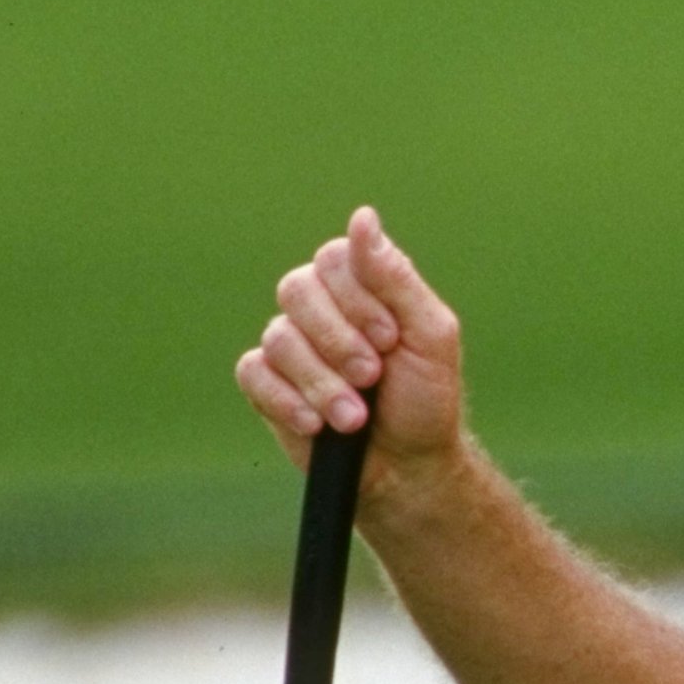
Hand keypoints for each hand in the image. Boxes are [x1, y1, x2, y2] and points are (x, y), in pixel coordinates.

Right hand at [235, 207, 463, 484]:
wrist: (407, 466)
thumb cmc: (425, 397)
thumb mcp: (429, 334)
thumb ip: (395, 277)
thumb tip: (363, 217)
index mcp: (358, 285)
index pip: (333, 259)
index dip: (357, 300)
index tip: (390, 340)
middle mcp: (318, 306)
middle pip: (297, 290)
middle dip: (339, 341)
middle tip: (372, 377)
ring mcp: (289, 343)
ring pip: (279, 337)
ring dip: (322, 383)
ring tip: (355, 417)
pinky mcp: (266, 383)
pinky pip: (254, 372)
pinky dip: (288, 401)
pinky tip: (318, 424)